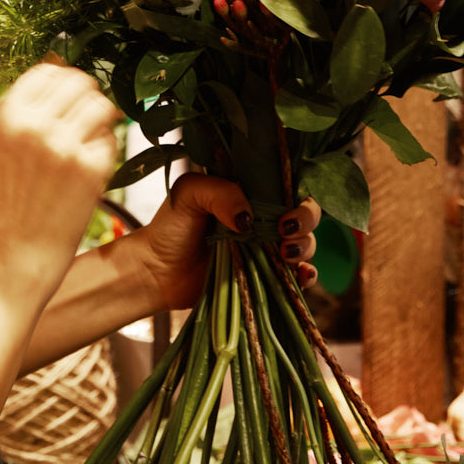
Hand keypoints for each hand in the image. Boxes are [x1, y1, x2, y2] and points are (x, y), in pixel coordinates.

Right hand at [0, 62, 120, 297]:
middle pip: (79, 81)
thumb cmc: (9, 204)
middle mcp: (30, 124)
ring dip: (99, 123)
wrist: (14, 259)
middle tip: (84, 125)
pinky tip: (87, 174)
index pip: (48, 71)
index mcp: (3, 116)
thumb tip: (61, 65)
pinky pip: (110, 140)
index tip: (69, 102)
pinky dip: (104, 153)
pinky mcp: (89, 168)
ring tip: (86, 148)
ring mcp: (62, 144)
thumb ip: (26, 109)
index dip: (64, 83)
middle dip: (87, 99)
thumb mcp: (1, 147)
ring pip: (101, 105)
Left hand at [128, 176, 322, 309]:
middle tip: (284, 230)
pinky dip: (306, 276)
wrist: (156, 271)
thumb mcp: (189, 193)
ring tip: (284, 253)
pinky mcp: (266, 277)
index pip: (289, 185)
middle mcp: (265, 220)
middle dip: (305, 220)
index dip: (297, 193)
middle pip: (305, 214)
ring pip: (305, 244)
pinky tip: (299, 275)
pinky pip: (298, 277)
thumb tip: (251, 219)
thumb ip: (220, 193)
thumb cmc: (170, 227)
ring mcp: (267, 250)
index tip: (284, 208)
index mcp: (250, 194)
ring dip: (305, 247)